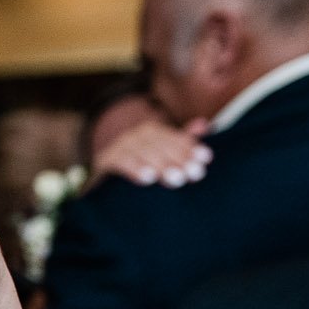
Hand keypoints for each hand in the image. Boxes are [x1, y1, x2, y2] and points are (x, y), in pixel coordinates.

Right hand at [92, 117, 209, 188]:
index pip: (174, 137)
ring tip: (176, 180)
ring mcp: (118, 146)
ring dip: (161, 165)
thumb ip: (180, 142)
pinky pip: (121, 162)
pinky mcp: (104, 160)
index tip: (205, 159)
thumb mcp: (161, 155)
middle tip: (194, 175)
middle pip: (160, 144)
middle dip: (179, 159)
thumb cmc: (140, 169)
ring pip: (143, 152)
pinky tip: (148, 179)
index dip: (190, 147)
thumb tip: (204, 124)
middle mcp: (135, 135)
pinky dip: (135, 169)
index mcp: (151, 131)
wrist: (102, 184)